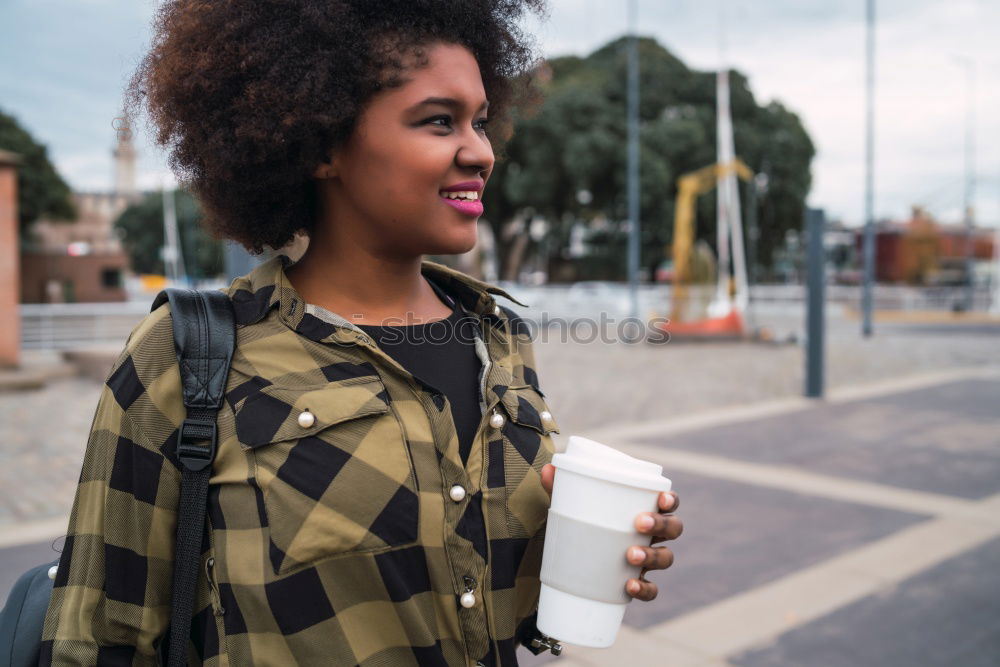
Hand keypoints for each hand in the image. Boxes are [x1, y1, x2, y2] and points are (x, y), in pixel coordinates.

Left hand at [540, 463, 682, 601]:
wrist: (573, 559)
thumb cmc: (583, 521)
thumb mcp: (571, 503)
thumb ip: (560, 486)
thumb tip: (547, 469)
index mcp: (643, 509)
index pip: (668, 502)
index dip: (670, 499)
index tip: (661, 498)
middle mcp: (652, 534)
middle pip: (673, 528)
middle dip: (661, 525)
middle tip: (639, 523)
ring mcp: (647, 559)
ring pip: (666, 557)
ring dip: (652, 555)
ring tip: (630, 555)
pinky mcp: (638, 582)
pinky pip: (651, 590)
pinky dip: (645, 589)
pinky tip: (630, 586)